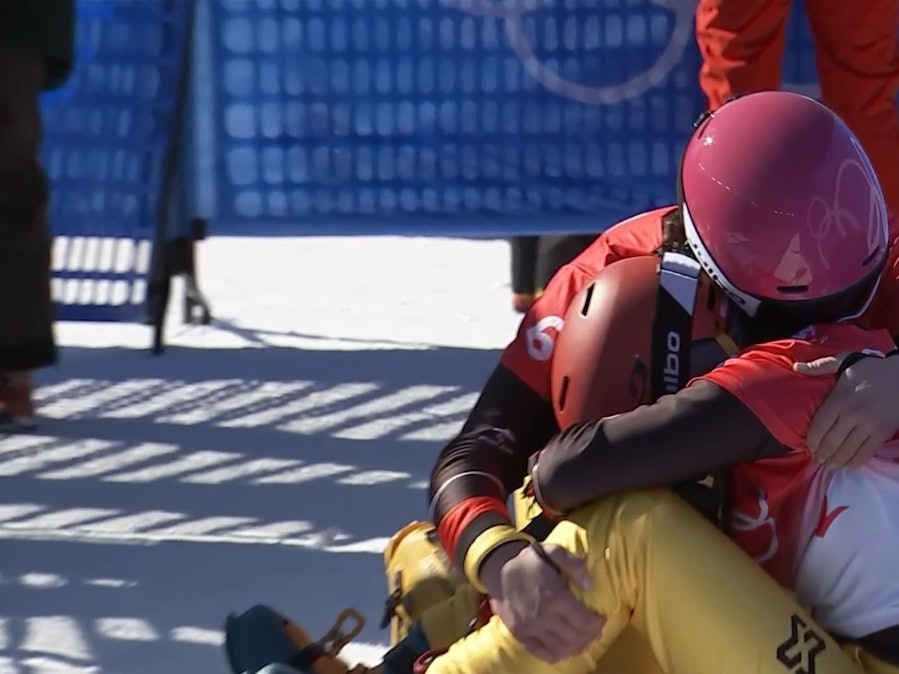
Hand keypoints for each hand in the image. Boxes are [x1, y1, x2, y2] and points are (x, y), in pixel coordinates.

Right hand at [479, 541, 604, 662]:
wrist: (497, 568)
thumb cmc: (528, 559)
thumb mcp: (553, 551)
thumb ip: (574, 564)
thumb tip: (590, 584)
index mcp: (554, 596)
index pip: (584, 621)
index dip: (597, 623)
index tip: (601, 618)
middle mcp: (543, 616)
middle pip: (576, 637)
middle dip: (591, 636)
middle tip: (595, 629)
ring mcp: (530, 628)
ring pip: (562, 648)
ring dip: (577, 647)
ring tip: (584, 639)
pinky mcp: (520, 635)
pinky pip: (543, 653)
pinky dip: (558, 655)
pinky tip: (565, 649)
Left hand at [794, 352, 898, 466]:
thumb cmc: (870, 369)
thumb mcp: (843, 361)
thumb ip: (819, 366)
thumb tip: (795, 367)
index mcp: (839, 399)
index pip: (818, 427)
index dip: (811, 441)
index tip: (808, 446)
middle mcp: (852, 414)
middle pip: (830, 442)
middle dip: (821, 454)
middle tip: (817, 459)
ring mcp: (869, 426)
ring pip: (847, 451)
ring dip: (835, 461)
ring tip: (829, 464)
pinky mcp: (883, 433)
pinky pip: (866, 453)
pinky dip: (855, 462)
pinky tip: (847, 464)